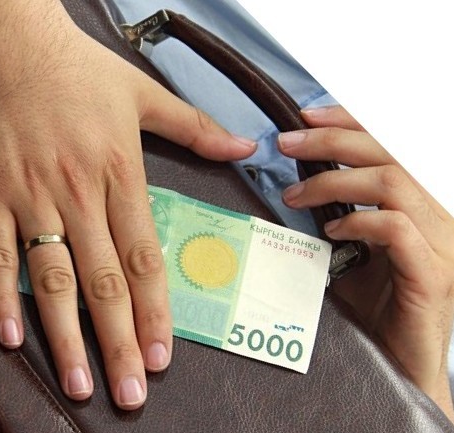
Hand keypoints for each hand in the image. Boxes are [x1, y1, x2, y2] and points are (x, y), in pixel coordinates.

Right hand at [0, 5, 254, 409]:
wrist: (2, 36)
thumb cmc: (71, 63)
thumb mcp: (141, 90)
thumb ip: (193, 126)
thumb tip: (244, 145)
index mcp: (118, 171)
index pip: (143, 256)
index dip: (155, 311)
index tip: (163, 357)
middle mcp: (77, 192)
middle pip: (103, 281)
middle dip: (119, 342)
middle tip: (129, 393)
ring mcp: (29, 195)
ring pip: (53, 277)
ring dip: (65, 337)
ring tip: (78, 382)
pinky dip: (3, 296)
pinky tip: (12, 337)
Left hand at [278, 105, 453, 418]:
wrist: (403, 362)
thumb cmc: (378, 306)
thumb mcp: (352, 250)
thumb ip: (337, 214)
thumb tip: (294, 186)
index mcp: (424, 203)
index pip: (393, 143)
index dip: (352, 122)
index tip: (306, 115)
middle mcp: (441, 215)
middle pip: (393, 153)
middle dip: (334, 140)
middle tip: (287, 143)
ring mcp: (443, 243)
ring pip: (395, 183)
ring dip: (336, 181)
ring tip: (296, 195)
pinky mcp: (433, 273)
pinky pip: (397, 228)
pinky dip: (359, 220)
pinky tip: (331, 230)